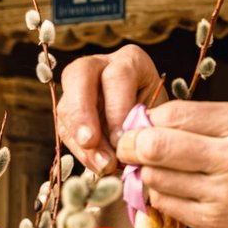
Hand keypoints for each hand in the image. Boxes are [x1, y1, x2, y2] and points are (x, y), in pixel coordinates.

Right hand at [56, 45, 166, 173]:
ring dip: (81, 140)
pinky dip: (79, 150)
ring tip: (101, 165)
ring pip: (66, 105)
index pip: (117, 76)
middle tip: (90, 143)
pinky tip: (97, 165)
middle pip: (78, 75)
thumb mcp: (161, 119)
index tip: (122, 139)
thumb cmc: (163, 120)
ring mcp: (81, 88)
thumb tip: (123, 148)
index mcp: (131, 61)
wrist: (155, 130)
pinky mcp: (70, 109)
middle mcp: (101, 65)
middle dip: (82, 113)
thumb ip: (144, 127)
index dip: (117, 109)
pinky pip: (64, 128)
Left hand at [117, 100, 227, 227]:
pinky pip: (166, 204)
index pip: (173, 113)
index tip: (138, 128)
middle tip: (127, 151)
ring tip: (156, 173)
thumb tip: (147, 122)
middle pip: (156, 144)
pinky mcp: (214, 220)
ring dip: (146, 176)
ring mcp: (223, 191)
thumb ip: (204, 124)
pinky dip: (160, 197)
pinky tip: (171, 193)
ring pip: (156, 177)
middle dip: (131, 147)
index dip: (145, 120)